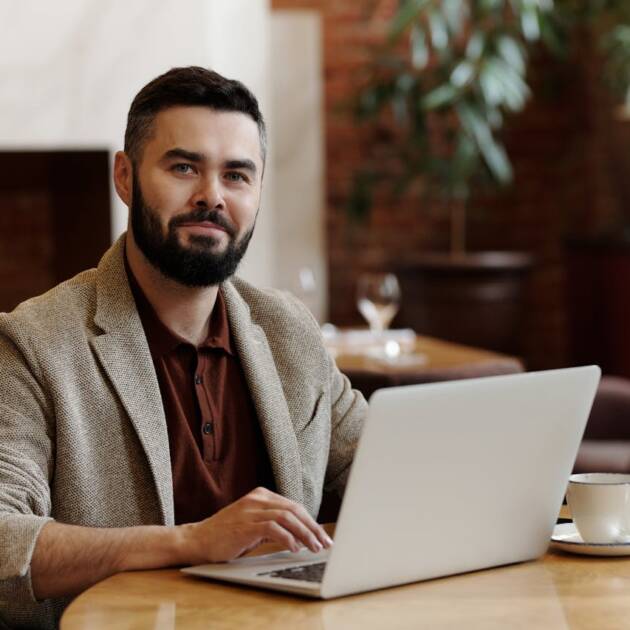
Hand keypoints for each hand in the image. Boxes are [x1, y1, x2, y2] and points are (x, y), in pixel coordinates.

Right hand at [182, 487, 333, 562]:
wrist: (197, 540)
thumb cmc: (226, 535)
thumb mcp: (252, 524)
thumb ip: (273, 523)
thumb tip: (301, 536)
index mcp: (261, 495)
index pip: (293, 506)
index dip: (310, 521)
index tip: (322, 536)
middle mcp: (257, 499)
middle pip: (294, 509)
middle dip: (312, 527)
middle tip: (324, 543)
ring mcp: (251, 510)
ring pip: (287, 517)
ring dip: (304, 533)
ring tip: (314, 548)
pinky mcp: (245, 524)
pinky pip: (273, 528)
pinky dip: (287, 538)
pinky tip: (294, 548)